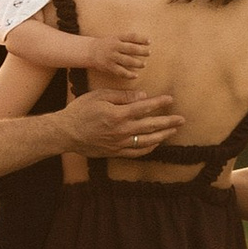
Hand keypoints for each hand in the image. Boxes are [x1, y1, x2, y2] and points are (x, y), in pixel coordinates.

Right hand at [63, 80, 183, 158]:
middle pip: (150, 126)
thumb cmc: (81, 110)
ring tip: (173, 131)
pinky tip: (156, 144)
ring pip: (147, 141)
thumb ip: (122, 96)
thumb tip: (142, 96)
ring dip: (162, 136)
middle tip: (181, 119)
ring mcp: (119, 143)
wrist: (66, 133)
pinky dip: (149, 148)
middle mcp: (122, 130)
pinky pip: (137, 152)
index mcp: (118, 114)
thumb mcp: (99, 96)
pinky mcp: (116, 152)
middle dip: (168, 122)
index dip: (159, 103)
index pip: (144, 107)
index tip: (170, 99)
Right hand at [85, 29, 152, 80]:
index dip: (141, 39)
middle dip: (142, 51)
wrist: (91, 51)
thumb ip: (127, 40)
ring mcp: (111, 57)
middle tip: (149, 53)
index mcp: (116, 38)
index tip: (149, 41)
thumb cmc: (107, 44)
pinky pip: (121, 72)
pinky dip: (129, 74)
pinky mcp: (109, 67)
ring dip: (137, 63)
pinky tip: (135, 75)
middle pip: (131, 48)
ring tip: (143, 64)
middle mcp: (114, 46)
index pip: (131, 37)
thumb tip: (144, 42)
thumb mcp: (115, 38)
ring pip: (127, 61)